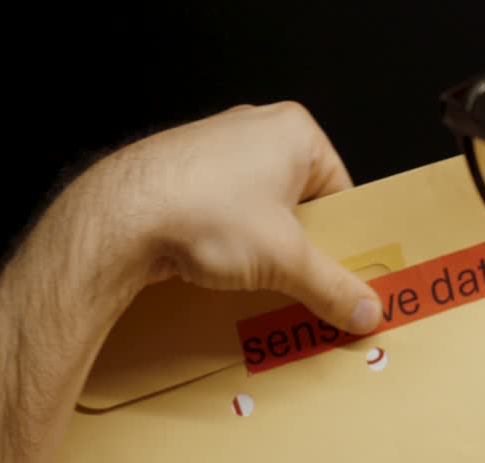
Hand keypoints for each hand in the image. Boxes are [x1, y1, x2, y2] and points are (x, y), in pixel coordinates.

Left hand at [80, 102, 382, 333]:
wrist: (118, 217)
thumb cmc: (205, 213)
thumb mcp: (284, 260)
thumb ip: (331, 286)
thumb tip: (366, 310)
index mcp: (294, 132)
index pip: (342, 192)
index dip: (344, 239)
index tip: (346, 278)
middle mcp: (255, 130)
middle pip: (302, 204)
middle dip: (305, 250)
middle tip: (311, 291)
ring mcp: (215, 152)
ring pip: (262, 213)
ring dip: (267, 253)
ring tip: (267, 289)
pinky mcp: (184, 176)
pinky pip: (226, 216)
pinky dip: (232, 247)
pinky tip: (227, 278)